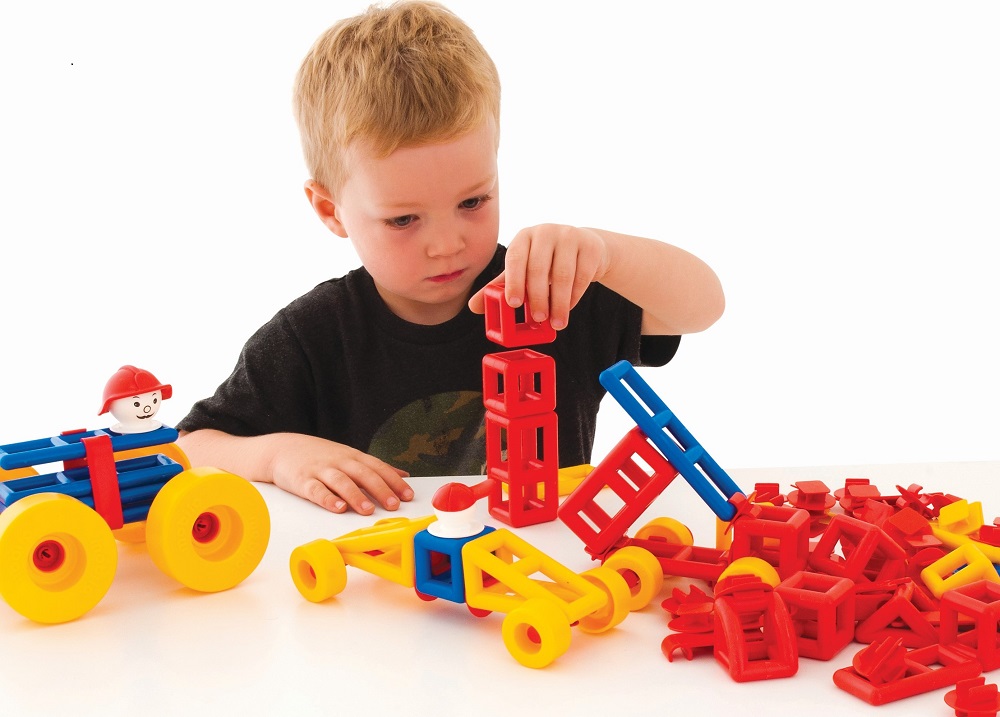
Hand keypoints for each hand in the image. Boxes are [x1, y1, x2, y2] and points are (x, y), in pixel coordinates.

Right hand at [266, 434, 412, 514]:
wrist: (282, 448)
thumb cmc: (319, 455)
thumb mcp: (349, 456)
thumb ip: (375, 467)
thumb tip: (403, 474)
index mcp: (353, 457)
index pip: (378, 467)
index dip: (394, 481)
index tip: (408, 495)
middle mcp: (339, 462)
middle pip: (363, 474)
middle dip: (380, 489)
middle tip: (393, 505)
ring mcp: (321, 470)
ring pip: (341, 482)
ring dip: (356, 496)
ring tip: (367, 510)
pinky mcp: (302, 480)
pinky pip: (316, 490)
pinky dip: (328, 499)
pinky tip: (338, 508)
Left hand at [468, 224, 609, 329]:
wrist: (584, 248)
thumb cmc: (546, 262)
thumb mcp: (522, 270)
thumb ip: (500, 287)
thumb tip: (473, 307)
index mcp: (523, 237)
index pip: (515, 258)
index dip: (514, 281)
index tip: (513, 304)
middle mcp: (544, 232)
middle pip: (539, 268)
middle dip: (537, 297)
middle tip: (538, 320)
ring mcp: (569, 236)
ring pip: (563, 275)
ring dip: (559, 303)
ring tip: (557, 323)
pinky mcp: (590, 246)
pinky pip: (582, 276)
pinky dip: (574, 296)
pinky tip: (568, 308)